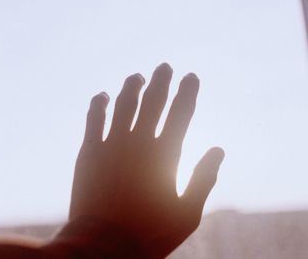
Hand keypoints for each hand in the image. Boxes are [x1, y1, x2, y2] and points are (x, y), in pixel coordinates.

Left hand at [69, 63, 223, 257]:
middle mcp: (138, 143)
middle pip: (152, 101)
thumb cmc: (149, 233)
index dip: (187, 91)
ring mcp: (111, 145)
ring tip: (137, 76)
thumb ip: (204, 178)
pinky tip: (104, 96)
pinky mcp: (89, 152)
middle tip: (164, 66)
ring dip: (131, 86)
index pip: (181, 112)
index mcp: (165, 155)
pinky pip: (94, 118)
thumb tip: (219, 149)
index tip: (191, 76)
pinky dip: (100, 103)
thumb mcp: (187, 213)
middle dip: (161, 80)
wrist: (101, 246)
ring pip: (123, 104)